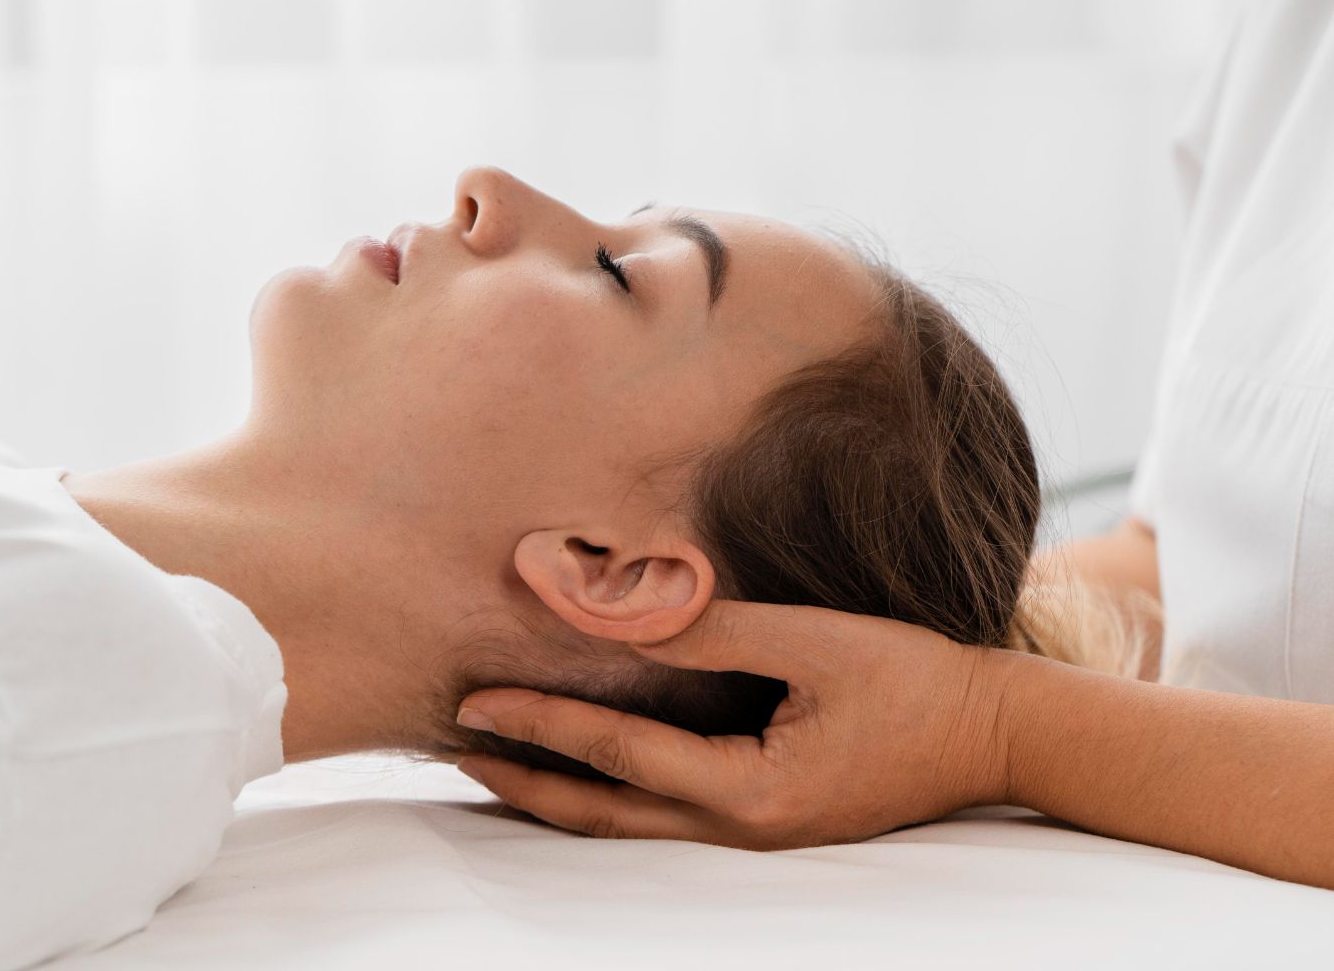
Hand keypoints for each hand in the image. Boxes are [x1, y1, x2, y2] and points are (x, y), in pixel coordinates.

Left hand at [453, 599, 1020, 849]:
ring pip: (629, 828)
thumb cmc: (915, 683)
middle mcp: (741, 829)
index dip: (542, 722)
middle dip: (526, 783)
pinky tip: (586, 771)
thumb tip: (623, 616)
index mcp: (750, 791)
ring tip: (498, 767)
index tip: (477, 701)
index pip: (618, 754)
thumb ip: (713, 632)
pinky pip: (664, 819)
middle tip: (459, 750)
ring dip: (559, 797)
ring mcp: (753, 836)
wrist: (994, 734)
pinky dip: (609, 796)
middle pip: (604, 816)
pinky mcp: (765, 821)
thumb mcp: (815, 643)